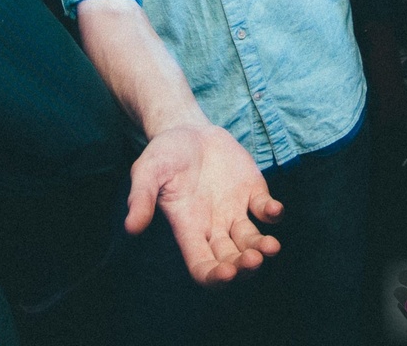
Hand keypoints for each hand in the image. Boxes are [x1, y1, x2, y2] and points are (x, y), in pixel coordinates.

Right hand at [125, 124, 283, 285]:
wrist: (187, 129)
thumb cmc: (163, 155)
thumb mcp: (147, 171)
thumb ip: (141, 197)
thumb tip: (131, 227)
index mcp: (188, 228)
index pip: (201, 266)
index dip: (214, 276)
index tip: (226, 273)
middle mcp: (214, 226)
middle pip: (231, 259)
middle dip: (244, 266)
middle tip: (253, 261)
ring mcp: (235, 210)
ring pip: (251, 240)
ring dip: (262, 247)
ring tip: (271, 246)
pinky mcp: (252, 190)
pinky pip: (265, 209)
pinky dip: (272, 213)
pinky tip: (274, 210)